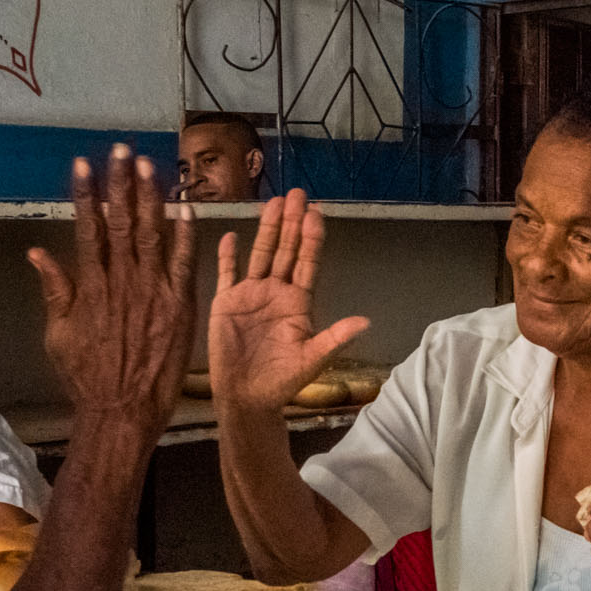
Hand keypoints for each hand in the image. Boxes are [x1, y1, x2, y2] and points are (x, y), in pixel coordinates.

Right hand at [27, 146, 197, 433]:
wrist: (122, 410)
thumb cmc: (87, 376)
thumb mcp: (59, 334)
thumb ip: (54, 290)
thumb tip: (37, 253)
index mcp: (90, 286)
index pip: (88, 228)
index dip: (86, 194)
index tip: (84, 164)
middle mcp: (122, 282)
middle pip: (121, 222)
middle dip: (120, 184)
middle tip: (121, 150)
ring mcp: (153, 292)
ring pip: (152, 234)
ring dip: (151, 198)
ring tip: (148, 166)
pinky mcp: (180, 306)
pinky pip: (183, 263)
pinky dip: (185, 236)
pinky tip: (185, 209)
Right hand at [208, 189, 370, 411]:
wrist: (247, 397)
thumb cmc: (283, 380)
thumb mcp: (313, 358)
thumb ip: (335, 337)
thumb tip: (365, 321)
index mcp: (298, 302)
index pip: (308, 262)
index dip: (312, 238)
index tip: (317, 213)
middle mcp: (276, 291)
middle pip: (286, 250)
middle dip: (292, 222)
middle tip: (297, 194)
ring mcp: (251, 294)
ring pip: (261, 254)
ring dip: (266, 229)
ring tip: (272, 202)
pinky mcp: (226, 302)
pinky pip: (227, 273)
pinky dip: (228, 255)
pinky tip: (230, 235)